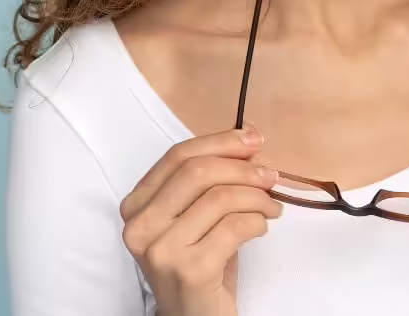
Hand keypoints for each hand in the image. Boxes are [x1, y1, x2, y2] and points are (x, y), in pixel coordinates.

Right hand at [120, 125, 281, 315]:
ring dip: (257, 197)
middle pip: (198, 172)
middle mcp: (140, 227)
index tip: (253, 140)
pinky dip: (257, 222)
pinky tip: (261, 228)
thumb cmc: (200, 263)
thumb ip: (212, 178)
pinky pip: (235, 226)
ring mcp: (162, 250)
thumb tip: (248, 137)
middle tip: (270, 176)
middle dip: (242, 168)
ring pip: (220, 197)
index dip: (220, 142)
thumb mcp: (198, 216)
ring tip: (271, 207)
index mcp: (137, 206)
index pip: (177, 156)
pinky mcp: (190, 270)